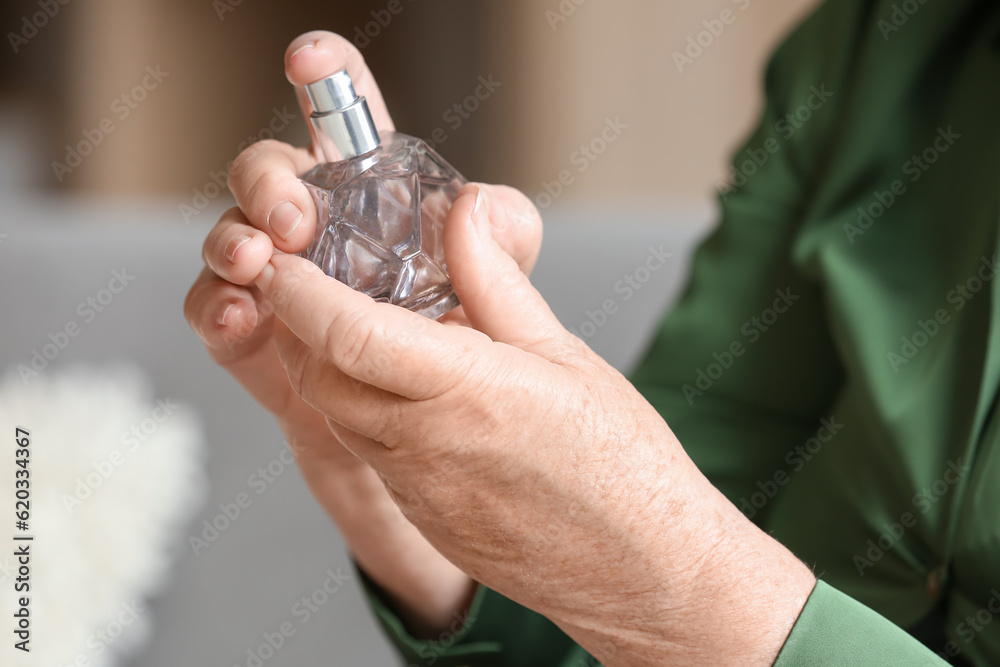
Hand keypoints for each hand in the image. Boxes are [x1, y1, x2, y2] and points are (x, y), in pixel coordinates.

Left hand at [255, 187, 816, 665]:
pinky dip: (359, 409)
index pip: (348, 334)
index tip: (282, 260)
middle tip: (310, 284)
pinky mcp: (424, 515)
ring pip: (337, 417)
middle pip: (321, 377)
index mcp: (467, 392)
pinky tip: (401, 389)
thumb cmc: (620, 460)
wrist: (641, 568)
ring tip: (358, 328)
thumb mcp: (564, 353)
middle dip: (297, 326)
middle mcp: (426, 446)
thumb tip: (465, 213)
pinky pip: (367, 454)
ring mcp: (419, 490)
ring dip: (326, 368)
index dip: (300, 293)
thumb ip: (496, 284)